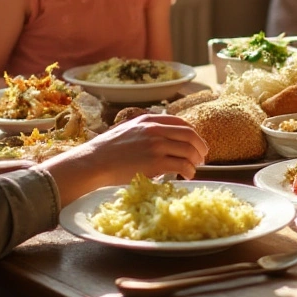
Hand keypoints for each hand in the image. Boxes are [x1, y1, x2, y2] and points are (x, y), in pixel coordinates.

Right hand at [40, 114, 208, 201]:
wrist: (93, 162)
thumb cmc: (106, 150)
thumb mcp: (127, 130)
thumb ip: (145, 130)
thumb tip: (161, 138)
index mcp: (148, 120)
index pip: (180, 123)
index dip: (193, 134)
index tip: (197, 143)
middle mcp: (155, 130)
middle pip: (189, 135)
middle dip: (200, 146)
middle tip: (202, 157)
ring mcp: (156, 146)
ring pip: (188, 150)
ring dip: (196, 160)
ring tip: (195, 168)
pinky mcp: (156, 163)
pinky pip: (182, 165)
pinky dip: (189, 170)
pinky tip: (188, 175)